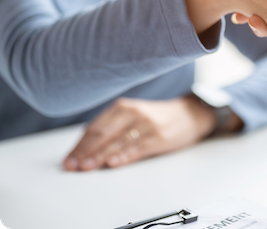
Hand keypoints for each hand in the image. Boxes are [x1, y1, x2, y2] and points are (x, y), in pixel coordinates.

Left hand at [63, 97, 241, 170]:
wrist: (188, 113)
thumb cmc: (156, 117)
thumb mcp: (132, 114)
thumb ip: (111, 126)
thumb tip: (85, 144)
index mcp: (122, 107)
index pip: (95, 128)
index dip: (80, 145)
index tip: (68, 159)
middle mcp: (132, 113)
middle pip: (104, 134)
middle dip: (86, 152)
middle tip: (73, 166)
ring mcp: (146, 124)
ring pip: (118, 142)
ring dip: (100, 156)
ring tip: (87, 167)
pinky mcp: (159, 136)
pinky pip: (138, 147)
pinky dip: (124, 156)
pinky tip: (114, 163)